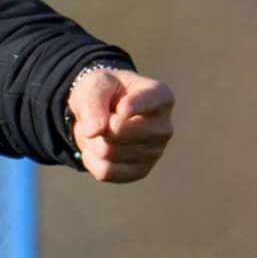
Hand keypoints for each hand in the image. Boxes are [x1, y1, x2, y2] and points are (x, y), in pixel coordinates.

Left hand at [69, 65, 174, 182]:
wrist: (104, 112)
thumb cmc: (104, 92)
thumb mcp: (94, 84)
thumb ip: (92, 102)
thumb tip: (94, 132)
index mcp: (160, 96)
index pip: (148, 103)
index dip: (132, 107)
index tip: (121, 109)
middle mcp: (164, 126)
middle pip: (118, 132)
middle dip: (98, 125)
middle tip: (101, 116)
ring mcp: (155, 152)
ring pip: (108, 153)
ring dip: (93, 142)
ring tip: (101, 130)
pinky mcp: (141, 171)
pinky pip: (106, 172)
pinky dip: (92, 160)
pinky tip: (98, 148)